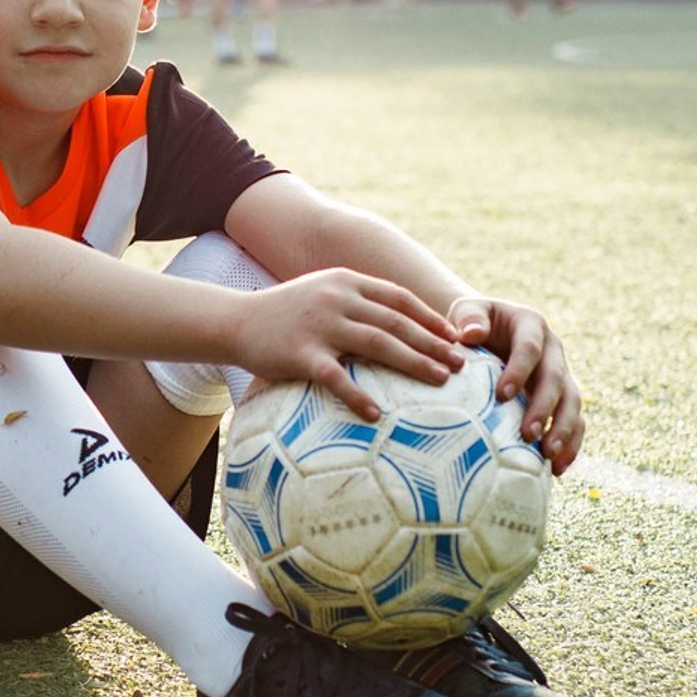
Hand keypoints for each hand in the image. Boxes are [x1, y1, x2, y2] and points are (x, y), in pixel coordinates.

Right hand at [234, 269, 464, 420]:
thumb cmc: (285, 312)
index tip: (455, 336)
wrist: (236, 320)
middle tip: (460, 363)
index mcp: (346, 283)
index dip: (430, 317)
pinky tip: (377, 413)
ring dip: (414, 363)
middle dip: (434, 343)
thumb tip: (396, 321)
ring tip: (440, 380)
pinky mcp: (301, 354)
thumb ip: (356, 301)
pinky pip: (336, 378)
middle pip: (397, 322)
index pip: (399, 298)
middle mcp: (338, 299)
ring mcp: (320, 325)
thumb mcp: (323, 293)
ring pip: (379, 344)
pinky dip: (358, 396)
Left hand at [448, 296, 583, 475]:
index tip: (501, 396)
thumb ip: (468, 318)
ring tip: (549, 457)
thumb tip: (469, 335)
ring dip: (563, 430)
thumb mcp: (468, 311)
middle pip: (555, 379)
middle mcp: (553, 348)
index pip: (529, 348)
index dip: (518, 371)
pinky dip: (571, 444)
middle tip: (529, 435)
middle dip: (544, 408)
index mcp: (531, 324)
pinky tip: (558, 469)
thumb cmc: (472, 322)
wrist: (487, 331)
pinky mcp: (563, 397)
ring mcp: (562, 373)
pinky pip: (575, 421)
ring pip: (572, 402)